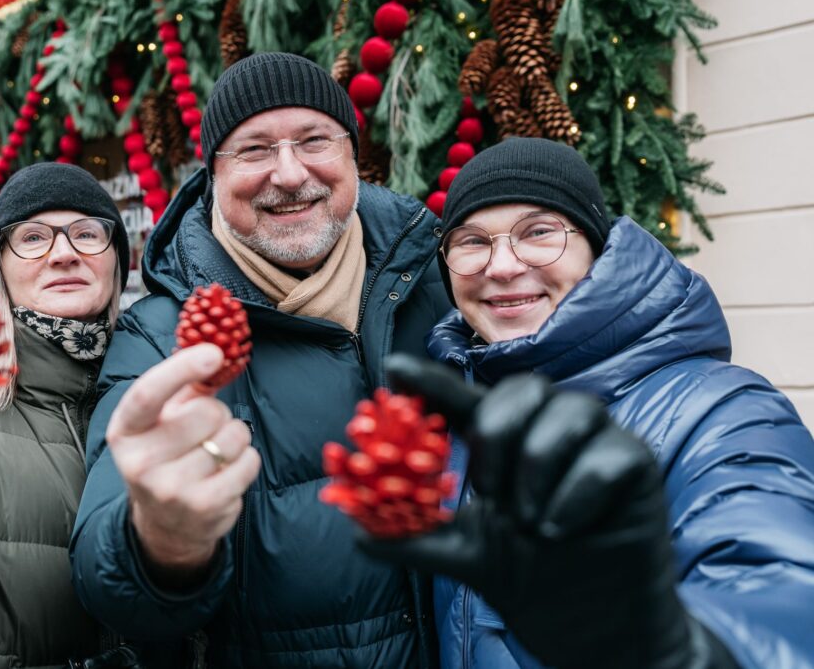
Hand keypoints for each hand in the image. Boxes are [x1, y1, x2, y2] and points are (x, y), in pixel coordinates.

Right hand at [107, 344, 260, 582]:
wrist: (166, 524)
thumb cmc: (167, 456)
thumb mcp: (162, 421)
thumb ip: (184, 386)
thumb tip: (214, 347)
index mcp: (124, 431)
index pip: (148, 393)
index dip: (181, 368)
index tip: (213, 352)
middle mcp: (140, 462)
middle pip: (206, 412)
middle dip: (217, 414)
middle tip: (206, 431)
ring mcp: (171, 488)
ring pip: (232, 436)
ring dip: (234, 438)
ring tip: (216, 453)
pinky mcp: (204, 507)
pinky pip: (248, 462)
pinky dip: (247, 460)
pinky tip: (227, 472)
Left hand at [358, 355, 718, 668]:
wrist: (588, 625)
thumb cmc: (528, 576)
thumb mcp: (463, 557)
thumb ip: (415, 540)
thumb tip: (359, 534)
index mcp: (503, 441)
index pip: (462, 398)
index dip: (430, 380)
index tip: (394, 370)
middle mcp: (548, 427)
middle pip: (520, 388)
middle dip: (496, 434)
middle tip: (488, 492)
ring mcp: (595, 440)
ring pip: (567, 413)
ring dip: (537, 470)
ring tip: (531, 523)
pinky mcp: (636, 463)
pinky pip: (605, 456)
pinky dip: (575, 496)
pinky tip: (563, 530)